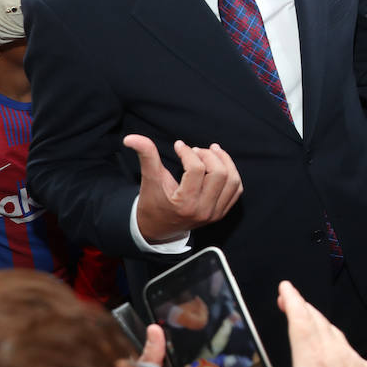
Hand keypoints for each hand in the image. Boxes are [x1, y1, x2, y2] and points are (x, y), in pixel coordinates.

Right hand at [125, 135, 242, 243]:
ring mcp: (214, 213)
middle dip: (209, 156)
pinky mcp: (221, 213)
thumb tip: (131, 138)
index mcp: (185, 204)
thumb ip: (146, 157)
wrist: (157, 229)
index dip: (188, 152)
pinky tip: (220, 165)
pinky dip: (231, 174)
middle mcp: (203, 210)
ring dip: (225, 162)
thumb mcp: (149, 180)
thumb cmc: (152, 202)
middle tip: (196, 150)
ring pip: (232, 181)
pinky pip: (236, 190)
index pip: (197, 170)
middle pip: (219, 174)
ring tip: (213, 151)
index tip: (179, 145)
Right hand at [209, 282, 366, 366]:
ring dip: (319, 320)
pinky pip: (347, 346)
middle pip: (317, 320)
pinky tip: (333, 348)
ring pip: (334, 331)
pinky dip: (335, 338)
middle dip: (302, 306)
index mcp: (312, 361)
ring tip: (308, 317)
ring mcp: (352, 361)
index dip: (291, 299)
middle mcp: (334, 354)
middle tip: (289, 299)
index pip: (300, 319)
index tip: (285, 287)